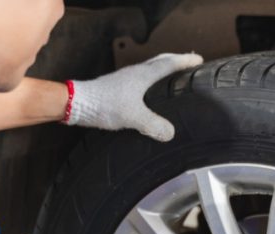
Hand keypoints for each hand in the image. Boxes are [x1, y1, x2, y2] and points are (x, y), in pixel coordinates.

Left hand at [64, 53, 202, 141]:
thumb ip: (153, 125)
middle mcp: (135, 73)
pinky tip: (149, 92)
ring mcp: (125, 78)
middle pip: (160, 61)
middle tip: (188, 62)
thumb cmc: (103, 105)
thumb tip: (170, 133)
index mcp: (143, 75)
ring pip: (149, 69)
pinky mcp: (118, 86)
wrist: (76, 103)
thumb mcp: (133, 117)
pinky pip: (141, 78)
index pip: (169, 64)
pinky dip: (151, 79)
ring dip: (163, 69)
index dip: (185, 62)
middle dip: (176, 61)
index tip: (198, 60)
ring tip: (172, 76)